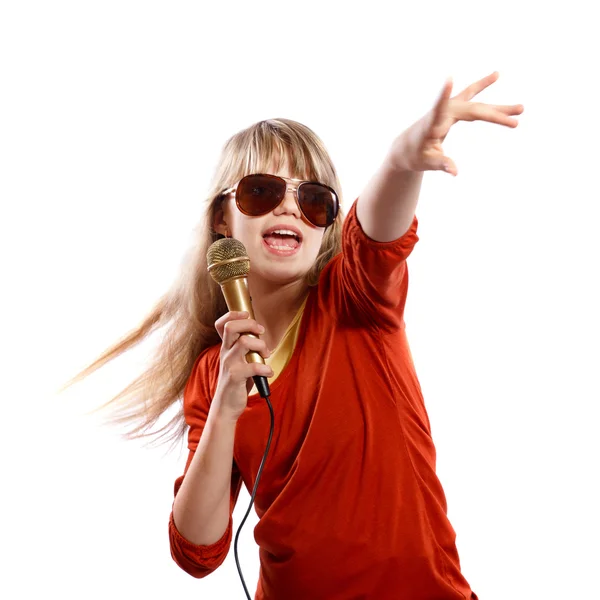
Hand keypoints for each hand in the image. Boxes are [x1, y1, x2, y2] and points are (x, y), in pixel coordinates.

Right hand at [212, 311, 272, 419]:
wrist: (227, 405)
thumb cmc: (237, 381)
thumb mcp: (239, 361)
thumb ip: (247, 348)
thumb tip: (261, 336)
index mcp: (227, 347)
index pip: (221, 324)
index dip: (233, 314)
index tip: (247, 315)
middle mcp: (225, 352)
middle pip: (231, 327)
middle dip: (250, 325)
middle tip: (260, 332)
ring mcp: (229, 364)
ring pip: (244, 342)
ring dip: (260, 345)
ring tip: (266, 355)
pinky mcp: (235, 377)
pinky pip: (253, 367)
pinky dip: (265, 369)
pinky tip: (268, 373)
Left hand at [389, 71, 523, 175]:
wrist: (406, 147)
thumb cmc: (414, 156)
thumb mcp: (427, 163)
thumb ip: (441, 164)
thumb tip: (455, 172)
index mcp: (431, 125)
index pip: (438, 109)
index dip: (442, 96)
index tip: (447, 80)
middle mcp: (441, 113)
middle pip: (472, 110)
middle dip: (495, 115)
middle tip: (516, 121)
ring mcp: (447, 109)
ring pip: (475, 103)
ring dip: (496, 105)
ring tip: (518, 105)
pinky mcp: (451, 109)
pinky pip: (470, 98)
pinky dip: (482, 88)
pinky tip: (495, 76)